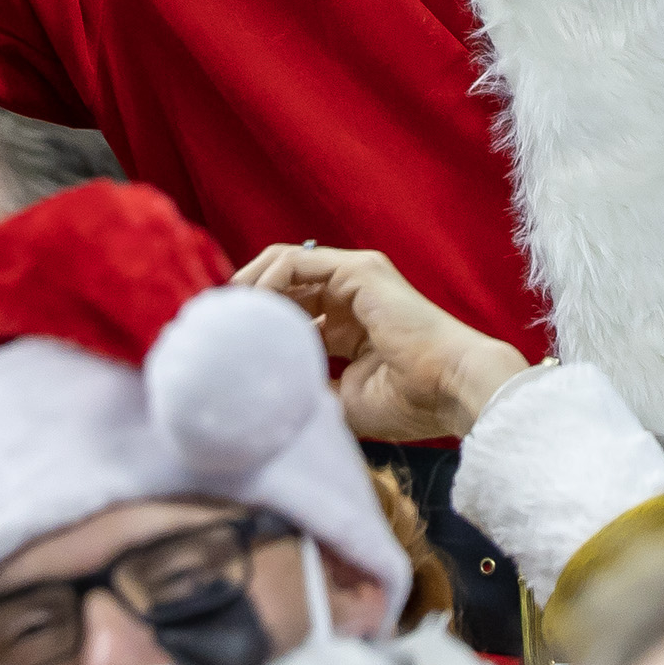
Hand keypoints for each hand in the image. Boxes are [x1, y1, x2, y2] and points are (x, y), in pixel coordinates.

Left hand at [234, 243, 528, 442]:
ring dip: (248, 286)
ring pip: (284, 266)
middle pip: (283, 288)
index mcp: (349, 329)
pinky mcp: (358, 270)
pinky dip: (267, 278)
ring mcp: (355, 279)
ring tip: (224, 314)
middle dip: (245, 304)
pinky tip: (250, 304)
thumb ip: (308, 390)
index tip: (224, 347)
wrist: (451, 389)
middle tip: (212, 327)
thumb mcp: (342, 401)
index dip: (257, 328)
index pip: (291, 316)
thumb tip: (263, 396)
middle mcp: (350, 298)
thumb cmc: (409, 402)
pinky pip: (296, 262)